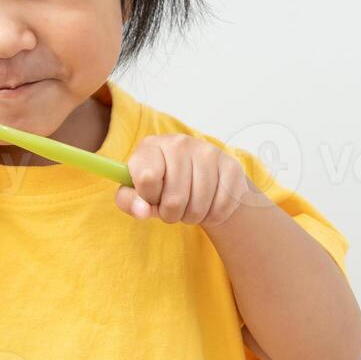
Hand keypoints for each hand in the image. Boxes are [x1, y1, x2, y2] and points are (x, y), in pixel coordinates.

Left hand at [114, 134, 255, 227]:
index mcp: (151, 146)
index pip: (146, 178)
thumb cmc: (162, 184)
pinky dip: (212, 215)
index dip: (148, 197)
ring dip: (191, 216)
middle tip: (171, 208)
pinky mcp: (231, 167)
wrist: (200, 176)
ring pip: (198, 206)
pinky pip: (220, 207)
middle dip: (170, 213)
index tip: (151, 196)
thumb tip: (142, 210)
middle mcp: (180, 143)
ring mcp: (208, 153)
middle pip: (174, 199)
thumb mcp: (138, 191)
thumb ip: (129, 201)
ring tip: (188, 206)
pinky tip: (207, 204)